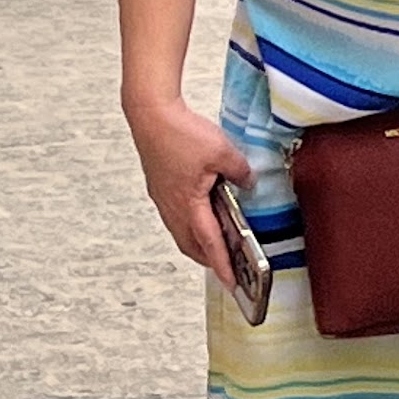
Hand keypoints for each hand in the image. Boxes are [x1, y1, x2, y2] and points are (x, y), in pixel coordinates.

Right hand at [125, 94, 258, 278]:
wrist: (150, 114)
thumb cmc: (179, 132)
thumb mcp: (222, 151)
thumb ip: (240, 171)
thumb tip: (248, 182)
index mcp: (189, 204)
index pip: (210, 243)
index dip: (223, 265)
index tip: (232, 283)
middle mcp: (173, 207)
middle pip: (191, 245)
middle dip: (209, 259)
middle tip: (226, 266)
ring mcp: (163, 199)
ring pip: (181, 232)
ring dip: (198, 242)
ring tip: (216, 243)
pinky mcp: (159, 187)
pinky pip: (175, 216)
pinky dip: (189, 224)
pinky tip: (200, 212)